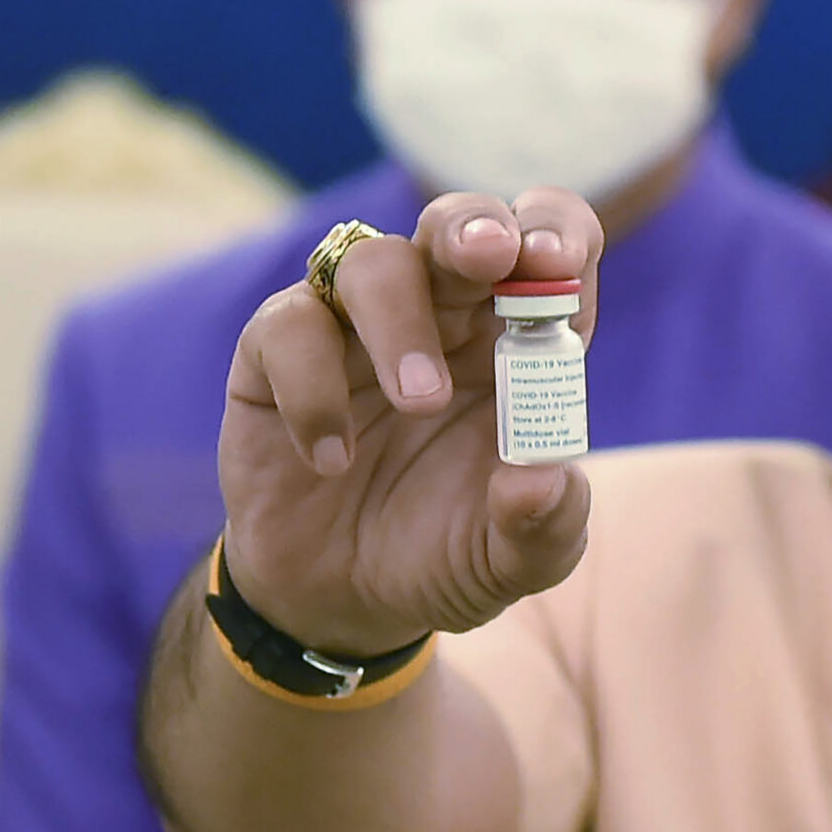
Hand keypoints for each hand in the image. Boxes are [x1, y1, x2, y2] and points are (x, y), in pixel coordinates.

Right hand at [219, 191, 602, 655]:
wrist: (342, 605)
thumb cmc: (446, 556)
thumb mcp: (513, 563)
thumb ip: (545, 525)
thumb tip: (545, 480)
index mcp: (516, 343)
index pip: (547, 246)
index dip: (555, 231)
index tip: (555, 260)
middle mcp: (442, 317)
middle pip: (458, 226)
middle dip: (474, 229)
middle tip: (489, 256)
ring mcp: (356, 328)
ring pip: (373, 262)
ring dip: (401, 323)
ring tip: (420, 403)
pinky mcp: (276, 356)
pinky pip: (288, 326)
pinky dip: (313, 386)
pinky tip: (332, 458)